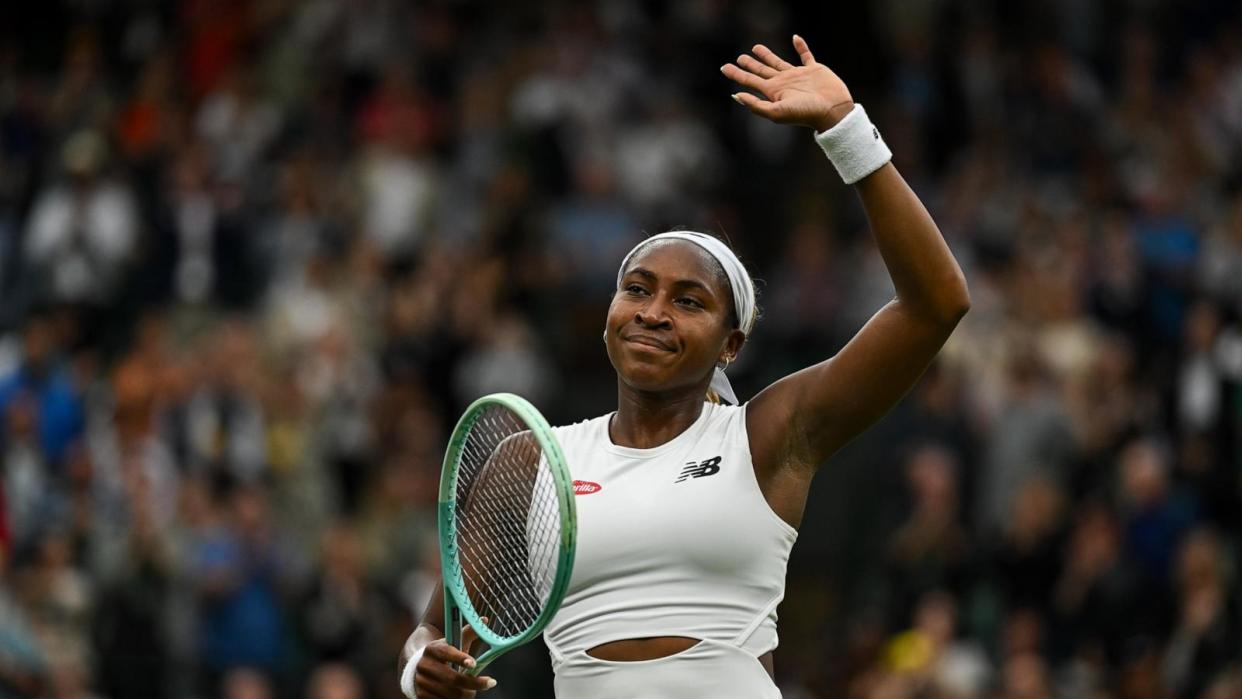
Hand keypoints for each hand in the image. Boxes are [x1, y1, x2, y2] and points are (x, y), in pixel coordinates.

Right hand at [413, 623, 496, 697]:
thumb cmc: (444, 654)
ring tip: (474, 690)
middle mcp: (425, 665)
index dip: (460, 658)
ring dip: (467, 694)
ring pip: (450, 693)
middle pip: (452, 678)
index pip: (446, 652)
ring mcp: (421, 682)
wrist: (418, 667)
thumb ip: (467, 633)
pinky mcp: (421, 696)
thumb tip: (485, 620)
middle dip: (474, 683)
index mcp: (432, 649)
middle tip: (489, 683)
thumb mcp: (452, 642)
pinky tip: (461, 695)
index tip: (474, 663)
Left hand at [721, 35, 853, 131]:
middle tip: (739, 58)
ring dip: (767, 55)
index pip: (749, 81)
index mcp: (773, 92)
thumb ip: (756, 105)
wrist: (832, 111)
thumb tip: (736, 95)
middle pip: (761, 71)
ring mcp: (797, 76)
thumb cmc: (805, 113)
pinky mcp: (813, 70)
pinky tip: (795, 38)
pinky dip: (801, 46)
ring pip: (778, 62)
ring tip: (756, 48)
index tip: (723, 67)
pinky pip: (805, 55)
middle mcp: (782, 83)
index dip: (736, 74)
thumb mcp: (777, 112)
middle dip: (750, 65)